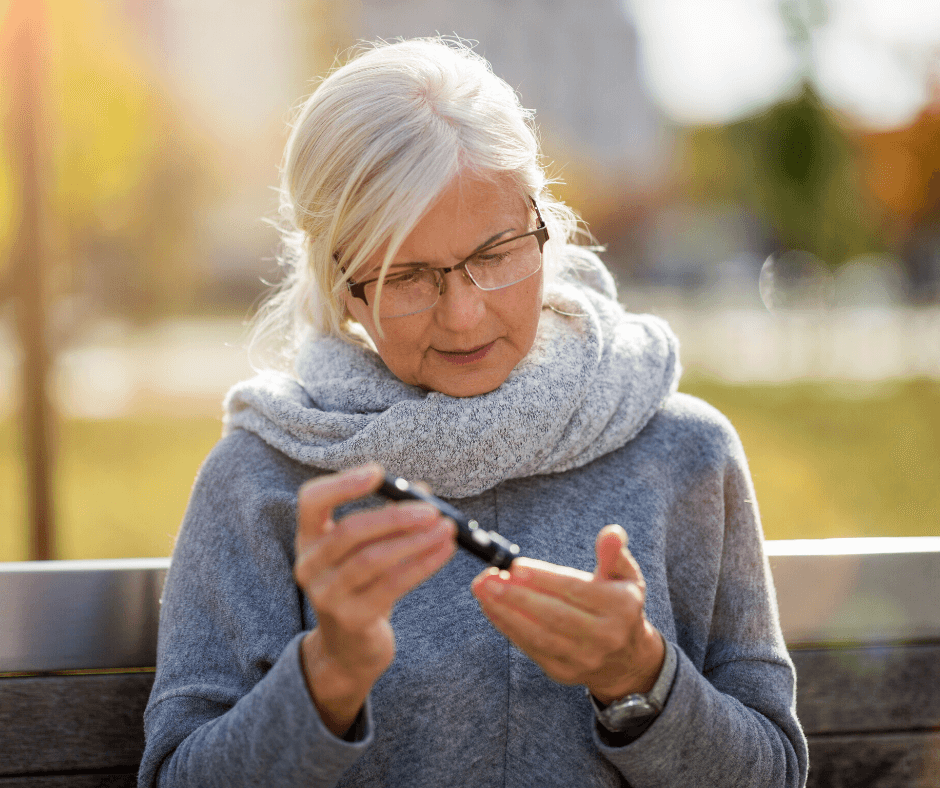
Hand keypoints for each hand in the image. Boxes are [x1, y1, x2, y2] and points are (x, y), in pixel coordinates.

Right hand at [294, 463, 455, 735]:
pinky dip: (422, 565)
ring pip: (372, 560)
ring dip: (415, 541)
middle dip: (395, 517)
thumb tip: (422, 492)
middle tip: (433, 510)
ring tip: (447, 529)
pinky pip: (390, 586)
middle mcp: (309, 565)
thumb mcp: (366, 548)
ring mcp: (326, 595)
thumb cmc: (362, 585)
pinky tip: (444, 552)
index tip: (379, 472)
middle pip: (349, 531)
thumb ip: (389, 517)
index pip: (312, 500)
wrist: (349, 648)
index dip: (343, 483)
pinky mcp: (351, 619)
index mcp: (309, 538)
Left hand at [471, 524, 663, 703]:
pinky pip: (531, 648)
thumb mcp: (626, 576)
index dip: (544, 578)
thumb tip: (611, 533)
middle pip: (554, 615)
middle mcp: (606, 636)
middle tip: (489, 578)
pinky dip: (508, 627)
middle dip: (517, 596)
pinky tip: (491, 608)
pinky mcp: (563, 672)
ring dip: (506, 613)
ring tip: (483, 591)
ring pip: (539, 635)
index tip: (516, 566)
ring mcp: (584, 658)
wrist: (627, 659)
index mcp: (621, 607)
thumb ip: (614, 553)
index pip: (576, 590)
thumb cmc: (618, 605)